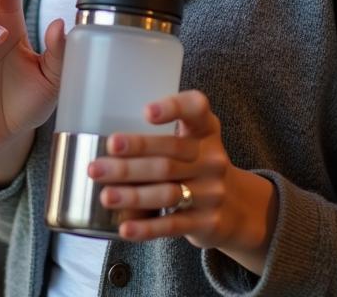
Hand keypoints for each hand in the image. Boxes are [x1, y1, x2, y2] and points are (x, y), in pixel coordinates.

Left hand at [88, 90, 278, 275]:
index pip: (196, 109)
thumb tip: (107, 146)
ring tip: (105, 195)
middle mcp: (211, 158)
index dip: (173, 108)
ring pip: (167, 192)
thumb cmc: (198, 164)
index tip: (146, 112)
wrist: (238, 207)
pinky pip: (173, 225)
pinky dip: (147, 228)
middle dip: (131, 159)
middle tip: (98, 163)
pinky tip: (126, 228)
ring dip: (132, 195)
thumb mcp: (193, 141)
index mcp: (205, 130)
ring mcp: (212, 192)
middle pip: (168, 157)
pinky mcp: (207, 222)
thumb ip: (161, 136)